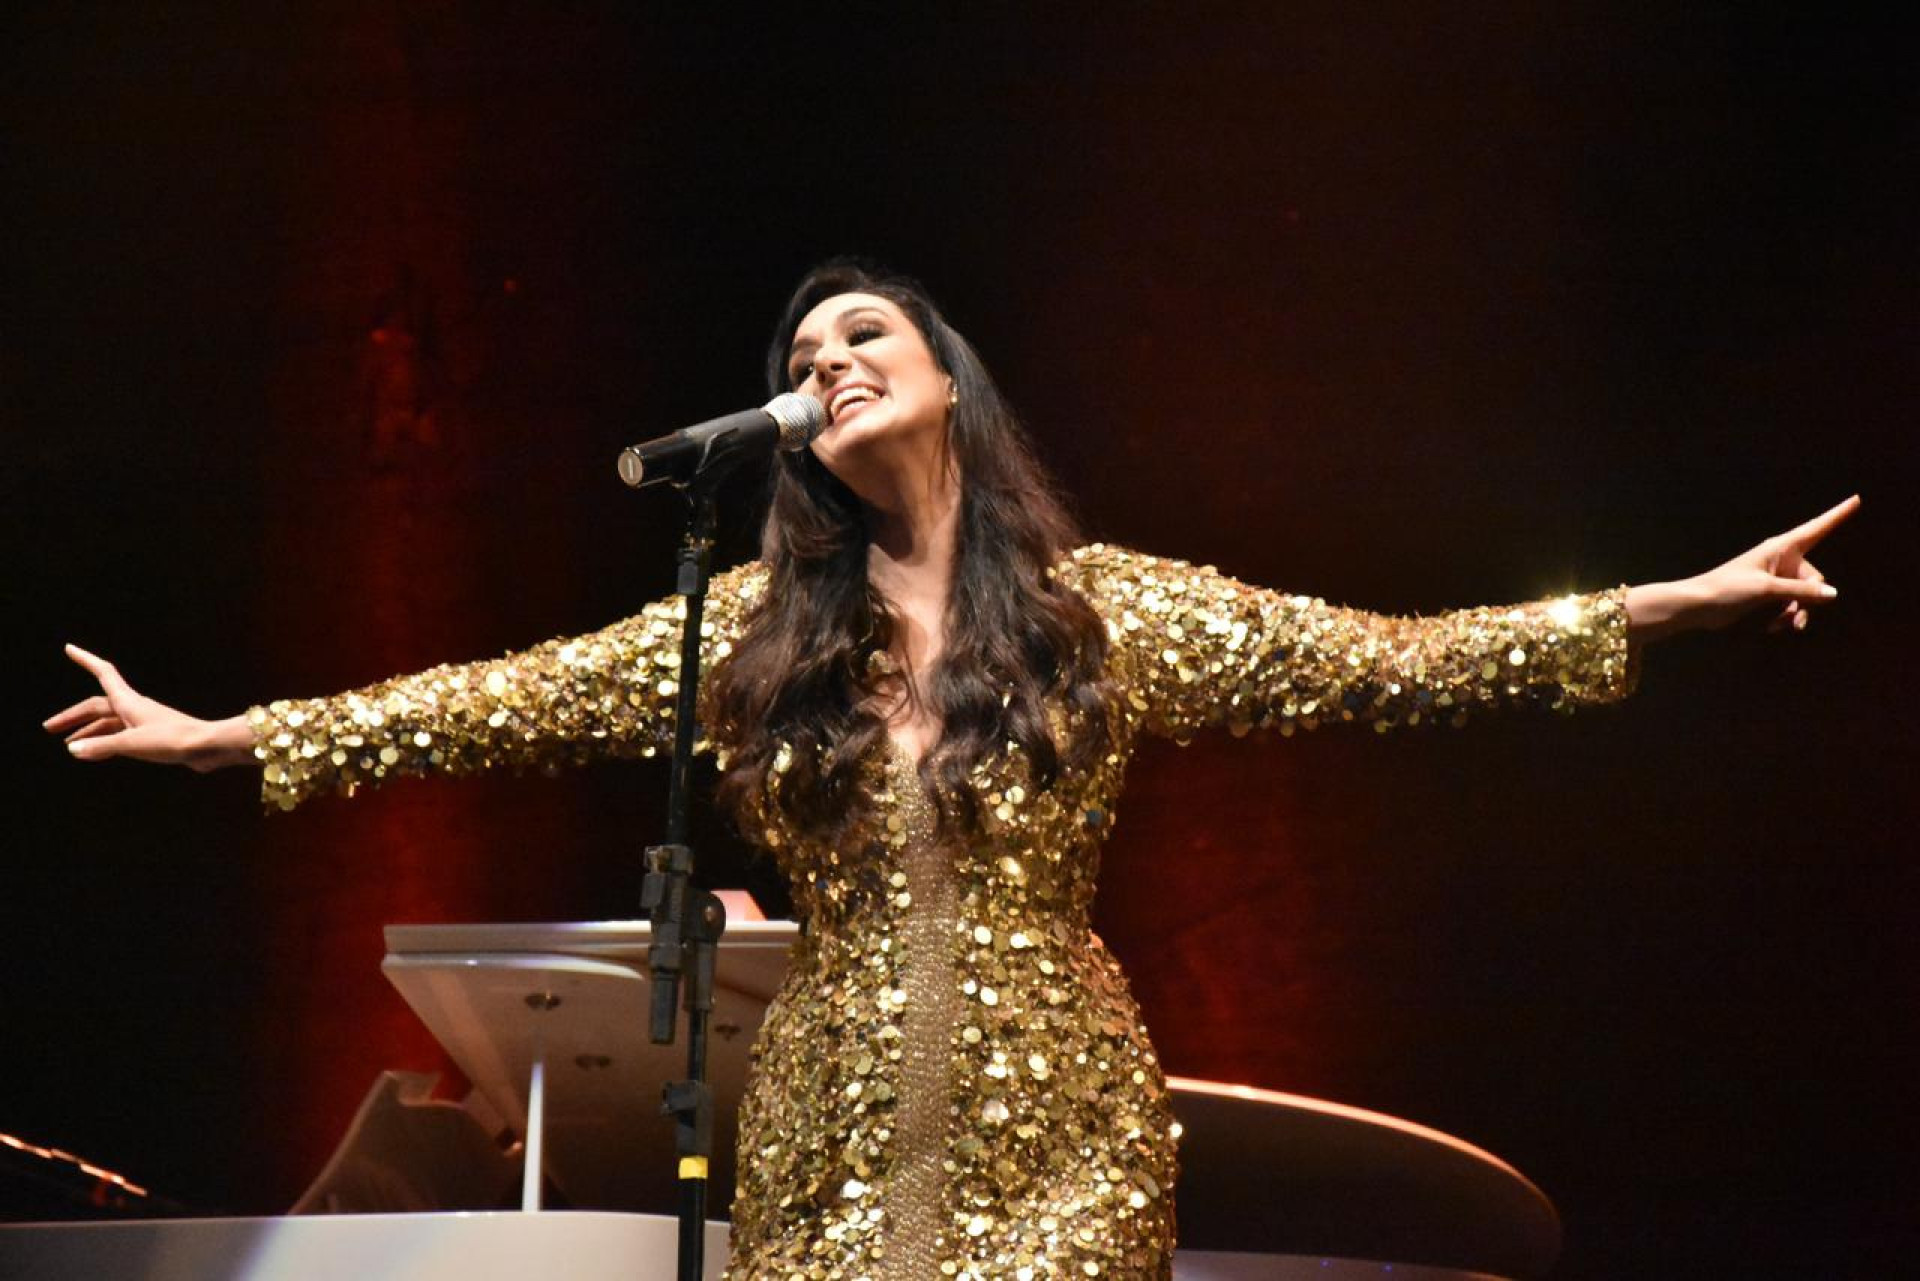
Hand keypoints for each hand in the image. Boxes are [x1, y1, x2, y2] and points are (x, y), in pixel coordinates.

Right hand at [43, 645, 252, 771]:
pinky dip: (105, 742)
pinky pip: (120, 736)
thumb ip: (103, 747)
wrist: (208, 746)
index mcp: (129, 701)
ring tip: (69, 745)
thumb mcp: (133, 743)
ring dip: (88, 732)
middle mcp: (134, 707)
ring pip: (108, 723)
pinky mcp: (152, 736)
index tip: (70, 648)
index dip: (86, 660)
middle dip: (73, 716)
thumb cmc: (173, 739)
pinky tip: (95, 753)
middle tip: (50, 728)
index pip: (103, 673)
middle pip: (97, 706)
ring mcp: (143, 722)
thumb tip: (73, 750)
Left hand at [1627, 495, 1859, 642]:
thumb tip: (1833, 594)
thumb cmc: (1728, 589)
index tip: (1858, 498)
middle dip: (1810, 599)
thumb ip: (1800, 591)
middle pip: (1815, 578)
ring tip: (1784, 626)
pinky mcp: (1769, 593)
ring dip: (1798, 612)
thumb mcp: (1766, 589)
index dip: (1838, 514)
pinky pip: (1791, 604)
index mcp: (1781, 547)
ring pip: (1805, 595)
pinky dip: (1786, 616)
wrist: (1698, 606)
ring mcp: (1777, 577)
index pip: (1817, 528)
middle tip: (1796, 618)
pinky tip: (1772, 627)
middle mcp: (1782, 559)